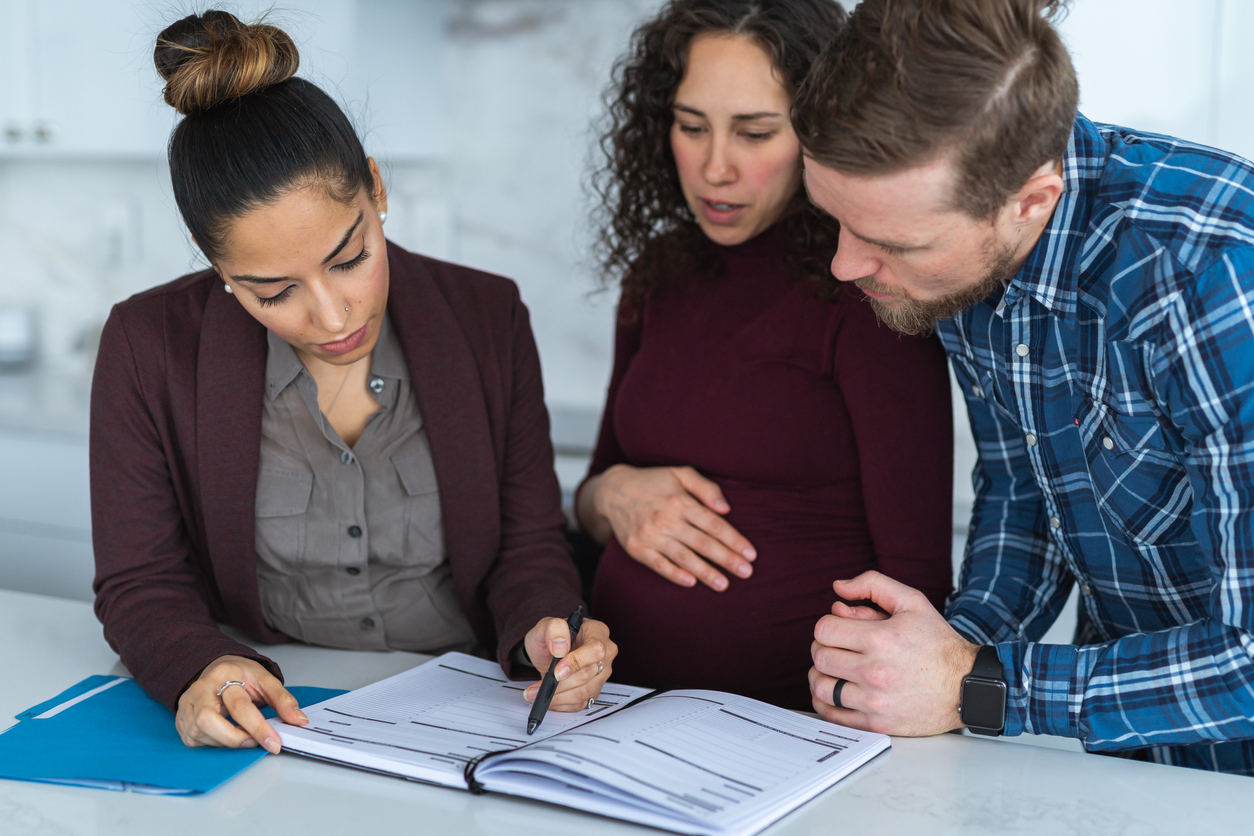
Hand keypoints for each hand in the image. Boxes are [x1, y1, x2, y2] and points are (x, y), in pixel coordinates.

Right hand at [175, 655, 306, 752]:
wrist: (218, 668)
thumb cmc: (241, 675)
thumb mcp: (265, 679)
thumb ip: (283, 699)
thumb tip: (299, 720)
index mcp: (224, 675)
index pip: (240, 706)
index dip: (259, 728)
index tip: (275, 743)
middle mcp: (200, 688)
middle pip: (208, 720)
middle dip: (233, 738)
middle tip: (253, 742)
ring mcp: (186, 704)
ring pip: (197, 733)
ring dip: (224, 742)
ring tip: (243, 737)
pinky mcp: (180, 719)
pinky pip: (192, 740)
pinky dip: (212, 743)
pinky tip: (225, 736)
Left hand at [521, 617, 616, 711]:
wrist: (547, 652)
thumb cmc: (551, 636)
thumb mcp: (545, 625)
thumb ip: (553, 629)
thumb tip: (560, 647)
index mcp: (597, 631)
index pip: (595, 649)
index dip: (576, 662)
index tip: (556, 672)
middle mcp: (605, 653)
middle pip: (588, 674)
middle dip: (562, 683)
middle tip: (541, 686)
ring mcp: (602, 673)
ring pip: (584, 691)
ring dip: (558, 696)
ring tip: (536, 693)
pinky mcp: (594, 689)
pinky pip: (580, 702)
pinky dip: (562, 703)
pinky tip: (549, 699)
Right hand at [592, 464, 755, 590]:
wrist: (613, 491)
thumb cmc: (654, 482)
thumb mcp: (680, 473)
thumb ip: (706, 487)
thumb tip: (726, 508)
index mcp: (680, 500)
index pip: (714, 524)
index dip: (734, 540)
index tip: (751, 554)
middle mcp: (665, 518)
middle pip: (703, 543)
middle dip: (727, 559)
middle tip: (747, 572)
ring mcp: (650, 535)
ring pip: (683, 557)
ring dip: (705, 572)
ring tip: (724, 584)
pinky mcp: (637, 548)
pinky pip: (659, 565)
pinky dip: (675, 575)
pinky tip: (692, 583)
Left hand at [808, 571, 978, 735]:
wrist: (967, 686)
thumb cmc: (939, 643)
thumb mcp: (912, 601)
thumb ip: (872, 584)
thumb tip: (838, 587)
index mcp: (880, 639)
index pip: (824, 630)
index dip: (828, 625)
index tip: (839, 629)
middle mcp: (875, 672)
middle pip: (820, 657)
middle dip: (823, 648)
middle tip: (837, 648)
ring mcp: (875, 700)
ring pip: (821, 686)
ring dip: (821, 675)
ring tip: (835, 670)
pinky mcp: (877, 723)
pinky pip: (832, 715)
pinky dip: (825, 702)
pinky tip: (835, 692)